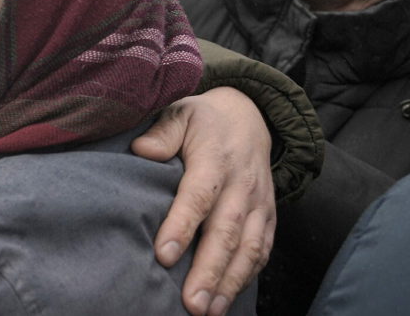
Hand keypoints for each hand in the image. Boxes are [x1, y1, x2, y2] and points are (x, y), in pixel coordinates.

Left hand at [133, 86, 274, 315]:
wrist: (249, 116)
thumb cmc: (203, 121)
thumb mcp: (181, 113)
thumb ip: (162, 131)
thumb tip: (142, 151)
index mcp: (215, 160)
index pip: (198, 196)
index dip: (182, 225)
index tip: (164, 255)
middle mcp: (241, 185)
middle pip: (225, 233)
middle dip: (209, 271)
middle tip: (191, 303)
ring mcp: (258, 204)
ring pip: (248, 248)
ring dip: (229, 283)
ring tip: (209, 311)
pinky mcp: (267, 217)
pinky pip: (262, 251)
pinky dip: (247, 277)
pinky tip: (228, 299)